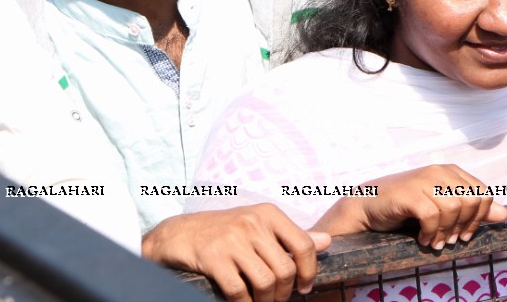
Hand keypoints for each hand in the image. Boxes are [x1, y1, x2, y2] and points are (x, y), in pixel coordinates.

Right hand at [141, 205, 329, 301]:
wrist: (179, 234)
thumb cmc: (224, 231)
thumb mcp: (259, 226)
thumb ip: (291, 236)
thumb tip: (327, 242)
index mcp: (268, 214)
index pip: (303, 244)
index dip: (309, 271)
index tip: (304, 287)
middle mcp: (253, 223)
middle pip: (285, 268)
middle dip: (285, 292)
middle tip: (278, 300)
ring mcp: (233, 240)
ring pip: (265, 282)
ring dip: (266, 301)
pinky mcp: (213, 258)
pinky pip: (239, 291)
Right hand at [313, 165, 506, 250]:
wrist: (367, 205)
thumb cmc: (406, 207)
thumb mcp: (442, 207)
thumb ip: (472, 209)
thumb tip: (504, 215)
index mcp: (451, 172)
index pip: (482, 192)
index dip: (479, 217)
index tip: (466, 235)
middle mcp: (439, 171)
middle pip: (472, 199)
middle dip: (466, 225)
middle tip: (452, 241)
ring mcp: (423, 179)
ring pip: (454, 207)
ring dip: (447, 232)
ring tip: (436, 242)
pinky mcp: (409, 193)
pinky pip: (432, 215)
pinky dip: (431, 232)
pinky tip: (423, 239)